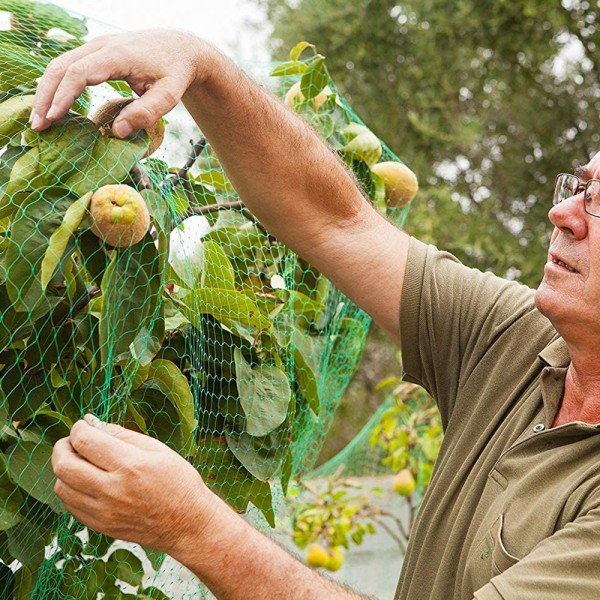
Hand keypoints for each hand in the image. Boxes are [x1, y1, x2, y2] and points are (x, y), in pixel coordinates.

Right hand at [31, 29, 210, 136]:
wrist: (180, 48)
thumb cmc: (176, 72)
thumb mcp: (169, 95)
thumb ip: (146, 113)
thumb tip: (117, 131)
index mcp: (117, 55)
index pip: (79, 72)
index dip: (64, 95)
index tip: (54, 118)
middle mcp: (101, 46)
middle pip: (61, 66)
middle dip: (46, 96)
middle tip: (37, 125)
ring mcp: (96, 47)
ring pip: (60, 64)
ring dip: (46, 91)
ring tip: (40, 120)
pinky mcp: (96, 52)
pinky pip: (68, 66)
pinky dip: (56, 85)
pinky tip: (53, 106)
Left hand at [52, 414, 217, 554]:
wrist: (186, 523)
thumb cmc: (177, 481)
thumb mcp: (157, 449)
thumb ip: (122, 434)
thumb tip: (93, 423)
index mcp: (130, 465)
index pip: (85, 441)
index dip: (79, 428)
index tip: (85, 425)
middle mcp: (112, 490)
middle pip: (64, 465)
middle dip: (62, 446)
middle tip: (73, 441)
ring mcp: (103, 512)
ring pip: (61, 487)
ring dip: (65, 469)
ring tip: (82, 462)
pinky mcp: (100, 526)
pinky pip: (70, 505)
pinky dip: (72, 489)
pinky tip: (88, 481)